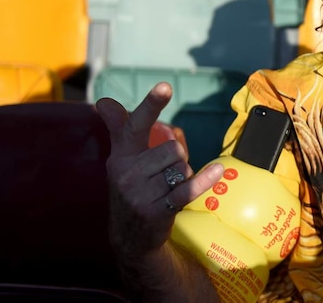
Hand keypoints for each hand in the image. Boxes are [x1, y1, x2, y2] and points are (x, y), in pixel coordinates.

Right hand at [99, 82, 223, 261]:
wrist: (131, 236)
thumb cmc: (134, 188)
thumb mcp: (123, 160)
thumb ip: (120, 129)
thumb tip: (104, 102)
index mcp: (120, 155)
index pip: (134, 124)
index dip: (151, 104)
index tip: (165, 86)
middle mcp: (126, 172)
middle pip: (173, 148)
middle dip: (177, 159)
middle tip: (164, 174)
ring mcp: (140, 193)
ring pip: (182, 167)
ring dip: (183, 175)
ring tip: (168, 188)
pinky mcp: (158, 209)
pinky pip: (189, 187)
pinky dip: (205, 179)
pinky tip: (218, 170)